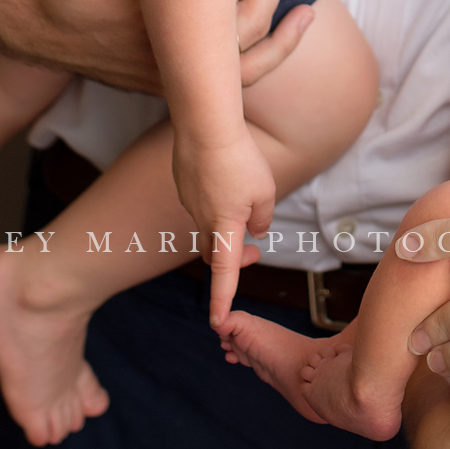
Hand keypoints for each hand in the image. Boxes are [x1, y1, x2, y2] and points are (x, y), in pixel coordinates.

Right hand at [0, 0, 311, 93]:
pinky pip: (225, 83)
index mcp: (160, 27)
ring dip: (280, 35)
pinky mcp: (165, 82)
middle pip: (246, 29)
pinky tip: (282, 35)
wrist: (22, 23)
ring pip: (244, 69)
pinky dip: (260, 61)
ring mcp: (169, 79)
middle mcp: (170, 62)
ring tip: (306, 9)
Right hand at [173, 124, 277, 328]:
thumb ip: (263, 217)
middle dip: (233, 259)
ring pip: (207, 225)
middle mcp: (202, 219)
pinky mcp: (183, 184)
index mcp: (224, 227)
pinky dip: (215, 200)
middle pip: (214, 252)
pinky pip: (200, 202)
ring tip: (246, 197)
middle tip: (255, 251)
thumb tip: (257, 231)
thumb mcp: (265, 191)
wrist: (206, 126)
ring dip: (226, 226)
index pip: (223, 273)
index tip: (218, 322)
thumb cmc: (240, 160)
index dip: (222, 299)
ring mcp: (189, 202)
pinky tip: (225, 174)